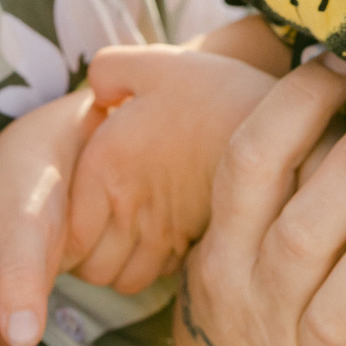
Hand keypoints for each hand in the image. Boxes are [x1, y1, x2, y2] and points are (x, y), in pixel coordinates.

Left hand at [71, 45, 278, 292]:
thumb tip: (95, 93)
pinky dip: (153, 268)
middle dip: (87, 256)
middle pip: (90, 269)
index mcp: (105, 167)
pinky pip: (158, 278)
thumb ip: (109, 71)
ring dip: (120, 266)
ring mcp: (165, 236)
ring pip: (123, 281)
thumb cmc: (213, 93)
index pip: (63, 235)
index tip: (76, 213)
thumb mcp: (155, 64)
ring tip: (129, 235)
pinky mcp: (197, 248)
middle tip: (98, 226)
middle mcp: (129, 211)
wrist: (283, 125)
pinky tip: (162, 238)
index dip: (63, 232)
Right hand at [142, 57, 345, 345]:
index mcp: (228, 248)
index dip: (292, 108)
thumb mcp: (227, 241)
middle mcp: (261, 301)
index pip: (248, 165)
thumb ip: (268, 176)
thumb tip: (323, 63)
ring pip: (338, 313)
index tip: (343, 60)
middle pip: (300, 232)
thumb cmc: (247, 299)